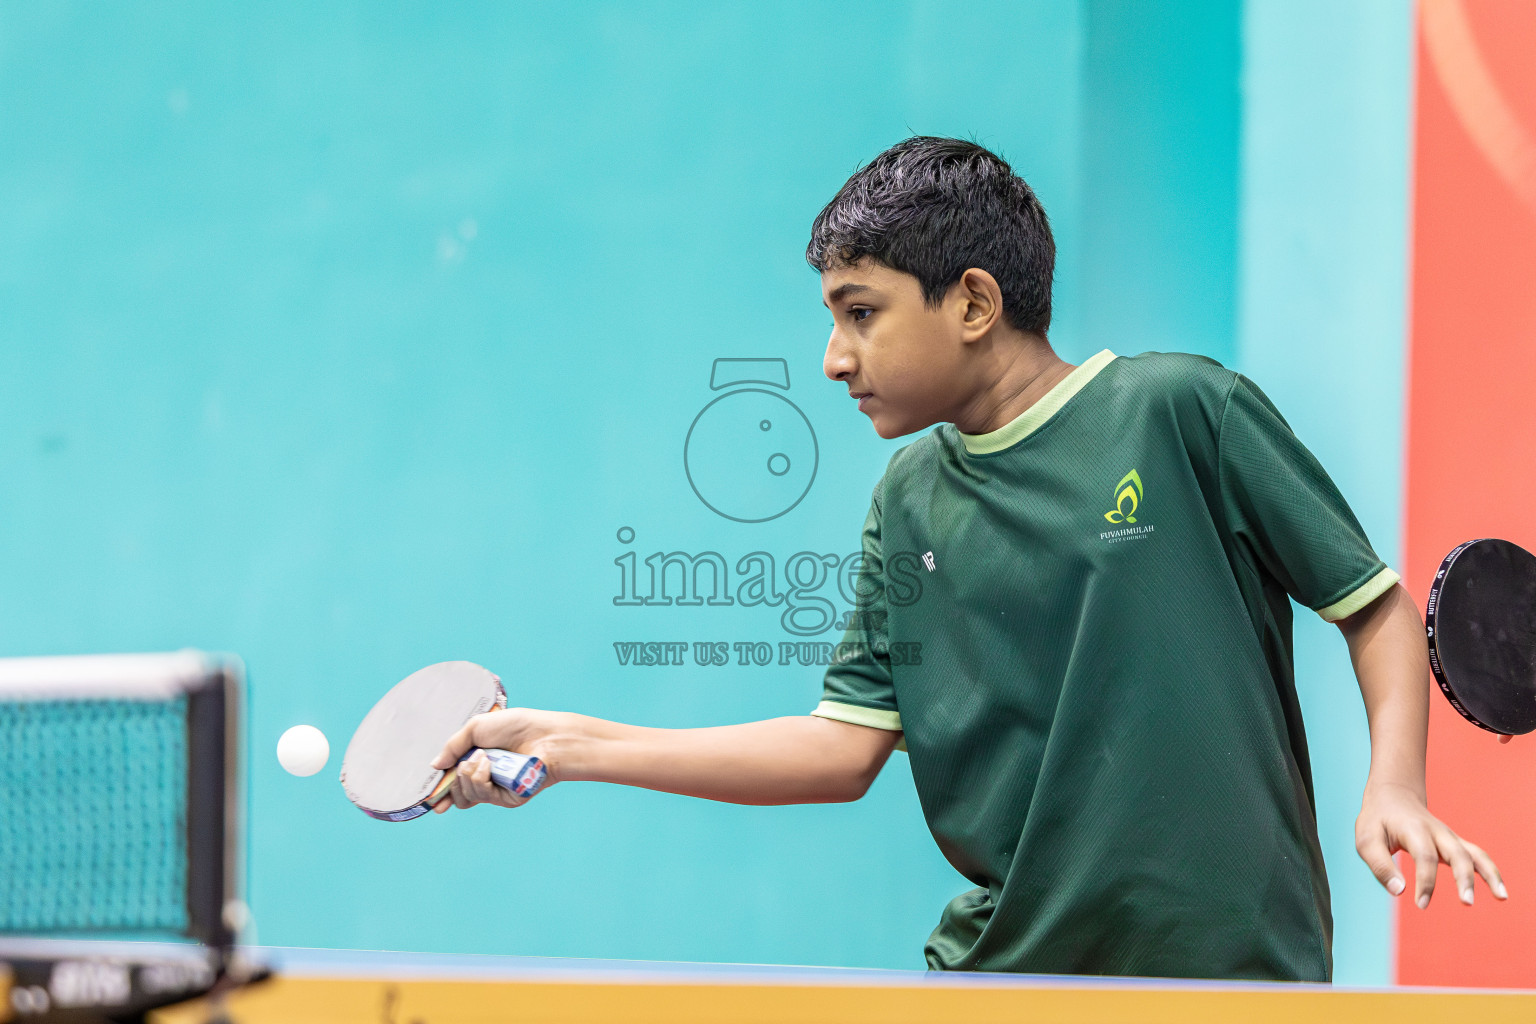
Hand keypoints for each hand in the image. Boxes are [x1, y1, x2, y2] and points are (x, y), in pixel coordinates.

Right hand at [428, 708, 567, 813]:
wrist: (544, 734)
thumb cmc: (516, 727)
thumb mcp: (476, 728)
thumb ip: (452, 747)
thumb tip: (434, 766)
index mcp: (478, 763)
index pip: (457, 784)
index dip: (443, 794)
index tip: (432, 800)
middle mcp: (487, 780)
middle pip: (458, 795)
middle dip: (453, 781)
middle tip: (464, 764)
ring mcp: (498, 791)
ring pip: (467, 796)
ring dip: (468, 774)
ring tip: (483, 757)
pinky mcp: (509, 798)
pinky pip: (483, 795)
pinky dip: (480, 778)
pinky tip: (490, 765)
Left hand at [1356, 781, 1506, 906]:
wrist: (1394, 795)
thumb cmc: (1378, 820)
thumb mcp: (1366, 838)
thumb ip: (1380, 865)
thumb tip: (1399, 891)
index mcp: (1414, 829)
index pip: (1425, 856)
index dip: (1425, 882)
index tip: (1421, 904)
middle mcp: (1437, 832)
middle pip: (1457, 854)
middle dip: (1464, 878)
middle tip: (1466, 903)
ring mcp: (1449, 837)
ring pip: (1475, 854)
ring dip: (1489, 874)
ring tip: (1501, 897)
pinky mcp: (1455, 844)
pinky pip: (1478, 857)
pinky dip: (1491, 873)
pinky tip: (1500, 893)